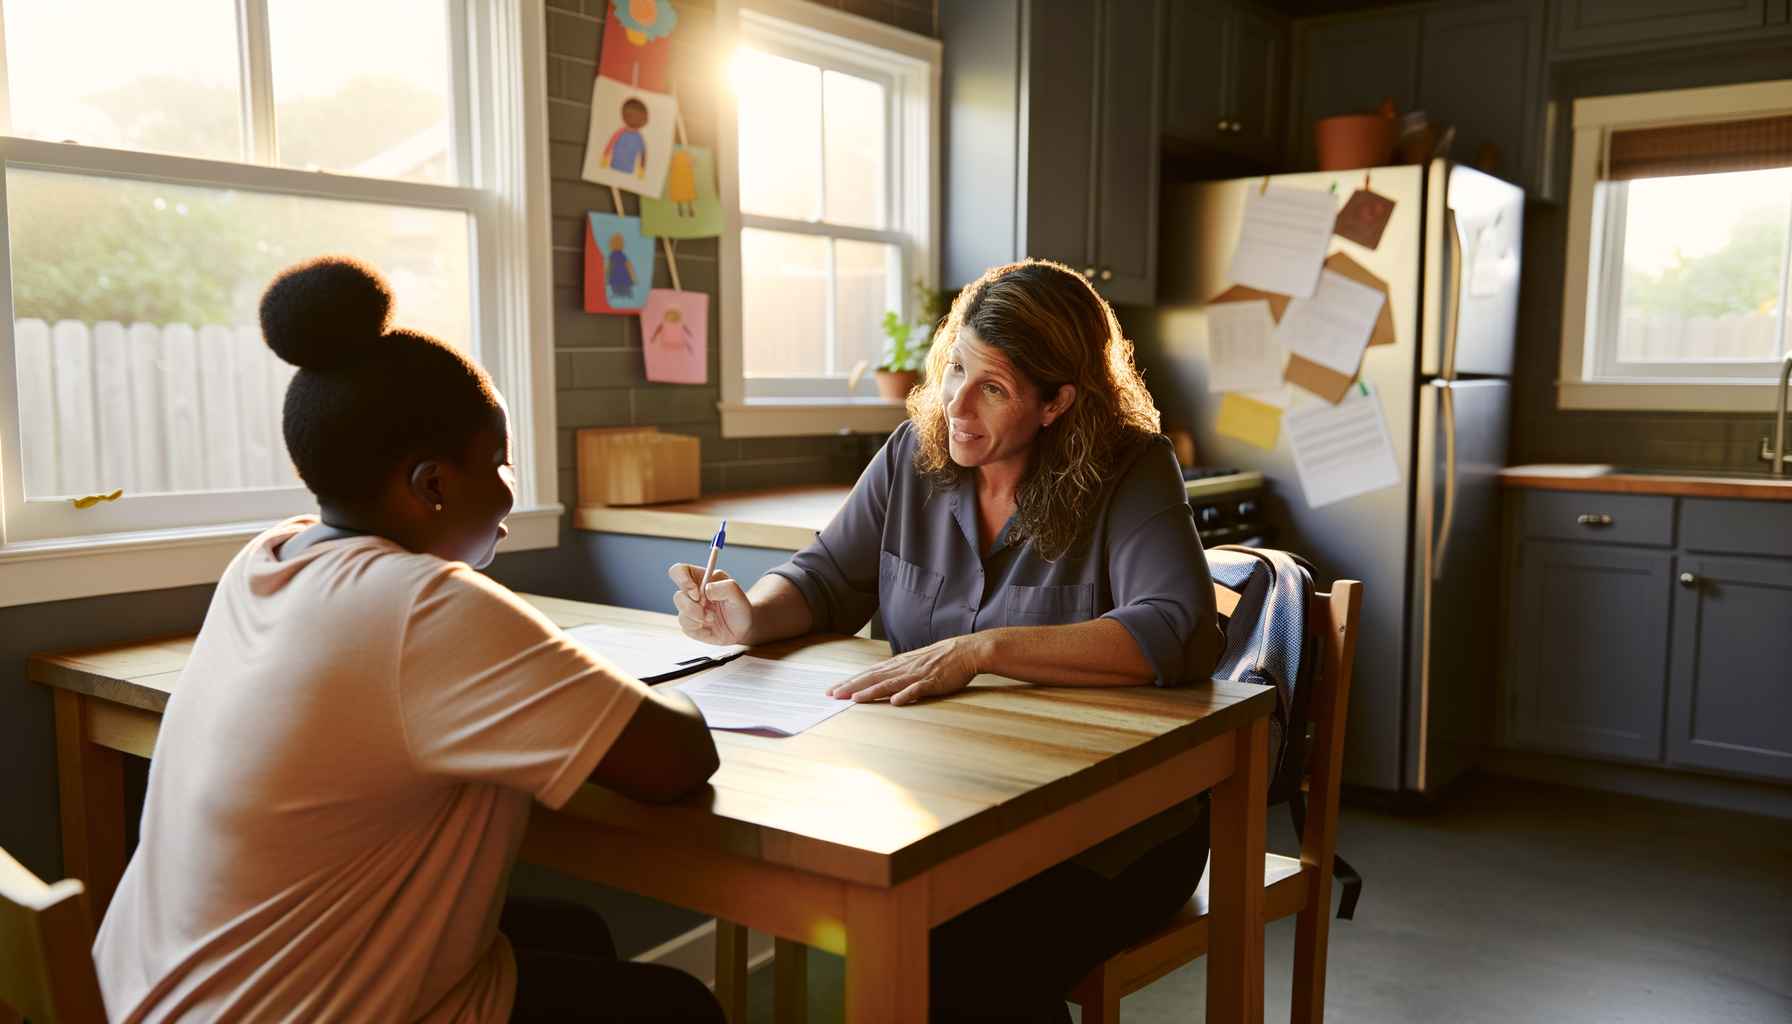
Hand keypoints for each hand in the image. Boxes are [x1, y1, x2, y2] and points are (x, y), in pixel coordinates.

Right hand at [669, 564, 753, 645]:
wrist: (743, 627)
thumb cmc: (739, 606)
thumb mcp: (737, 593)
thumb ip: (724, 587)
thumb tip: (706, 590)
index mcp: (701, 579)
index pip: (679, 571)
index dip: (682, 580)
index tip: (697, 593)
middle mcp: (692, 594)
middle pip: (677, 596)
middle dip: (693, 607)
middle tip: (709, 610)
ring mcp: (690, 610)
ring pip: (681, 613)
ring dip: (699, 618)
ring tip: (713, 618)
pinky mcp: (690, 625)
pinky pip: (685, 627)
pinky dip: (700, 629)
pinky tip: (711, 628)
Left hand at [827, 634, 985, 706]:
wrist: (966, 651)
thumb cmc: (941, 658)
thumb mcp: (915, 662)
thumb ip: (898, 672)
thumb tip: (881, 682)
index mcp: (898, 664)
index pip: (869, 673)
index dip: (850, 681)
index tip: (833, 688)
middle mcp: (904, 668)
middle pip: (873, 677)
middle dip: (851, 686)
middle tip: (832, 694)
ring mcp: (918, 674)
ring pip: (890, 684)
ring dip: (871, 692)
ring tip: (855, 699)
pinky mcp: (933, 682)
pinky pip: (917, 689)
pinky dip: (906, 695)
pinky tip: (894, 702)